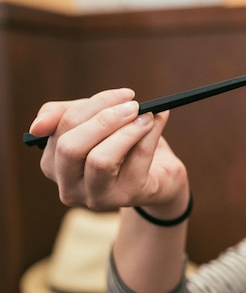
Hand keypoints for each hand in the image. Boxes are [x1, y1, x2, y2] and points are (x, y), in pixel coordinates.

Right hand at [29, 88, 188, 214]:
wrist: (160, 175)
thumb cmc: (124, 146)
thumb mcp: (98, 124)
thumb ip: (76, 113)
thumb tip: (37, 123)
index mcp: (53, 164)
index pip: (59, 128)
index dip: (93, 105)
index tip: (125, 94)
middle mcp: (68, 187)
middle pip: (71, 147)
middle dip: (105, 120)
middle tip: (134, 105)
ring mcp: (96, 197)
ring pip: (100, 160)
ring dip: (127, 131)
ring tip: (147, 116)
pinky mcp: (125, 198)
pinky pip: (135, 163)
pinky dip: (148, 137)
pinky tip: (157, 123)